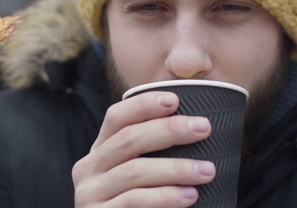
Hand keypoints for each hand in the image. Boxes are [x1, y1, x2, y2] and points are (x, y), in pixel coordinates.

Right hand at [72, 91, 214, 206]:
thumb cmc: (142, 206)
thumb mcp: (142, 175)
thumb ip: (154, 153)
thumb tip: (197, 126)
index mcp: (100, 151)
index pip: (116, 117)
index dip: (144, 104)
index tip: (175, 99)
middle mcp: (89, 169)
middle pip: (128, 139)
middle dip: (169, 130)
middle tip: (203, 128)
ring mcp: (89, 195)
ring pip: (134, 171)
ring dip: (175, 168)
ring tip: (207, 171)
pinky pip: (134, 201)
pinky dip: (165, 197)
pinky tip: (189, 196)